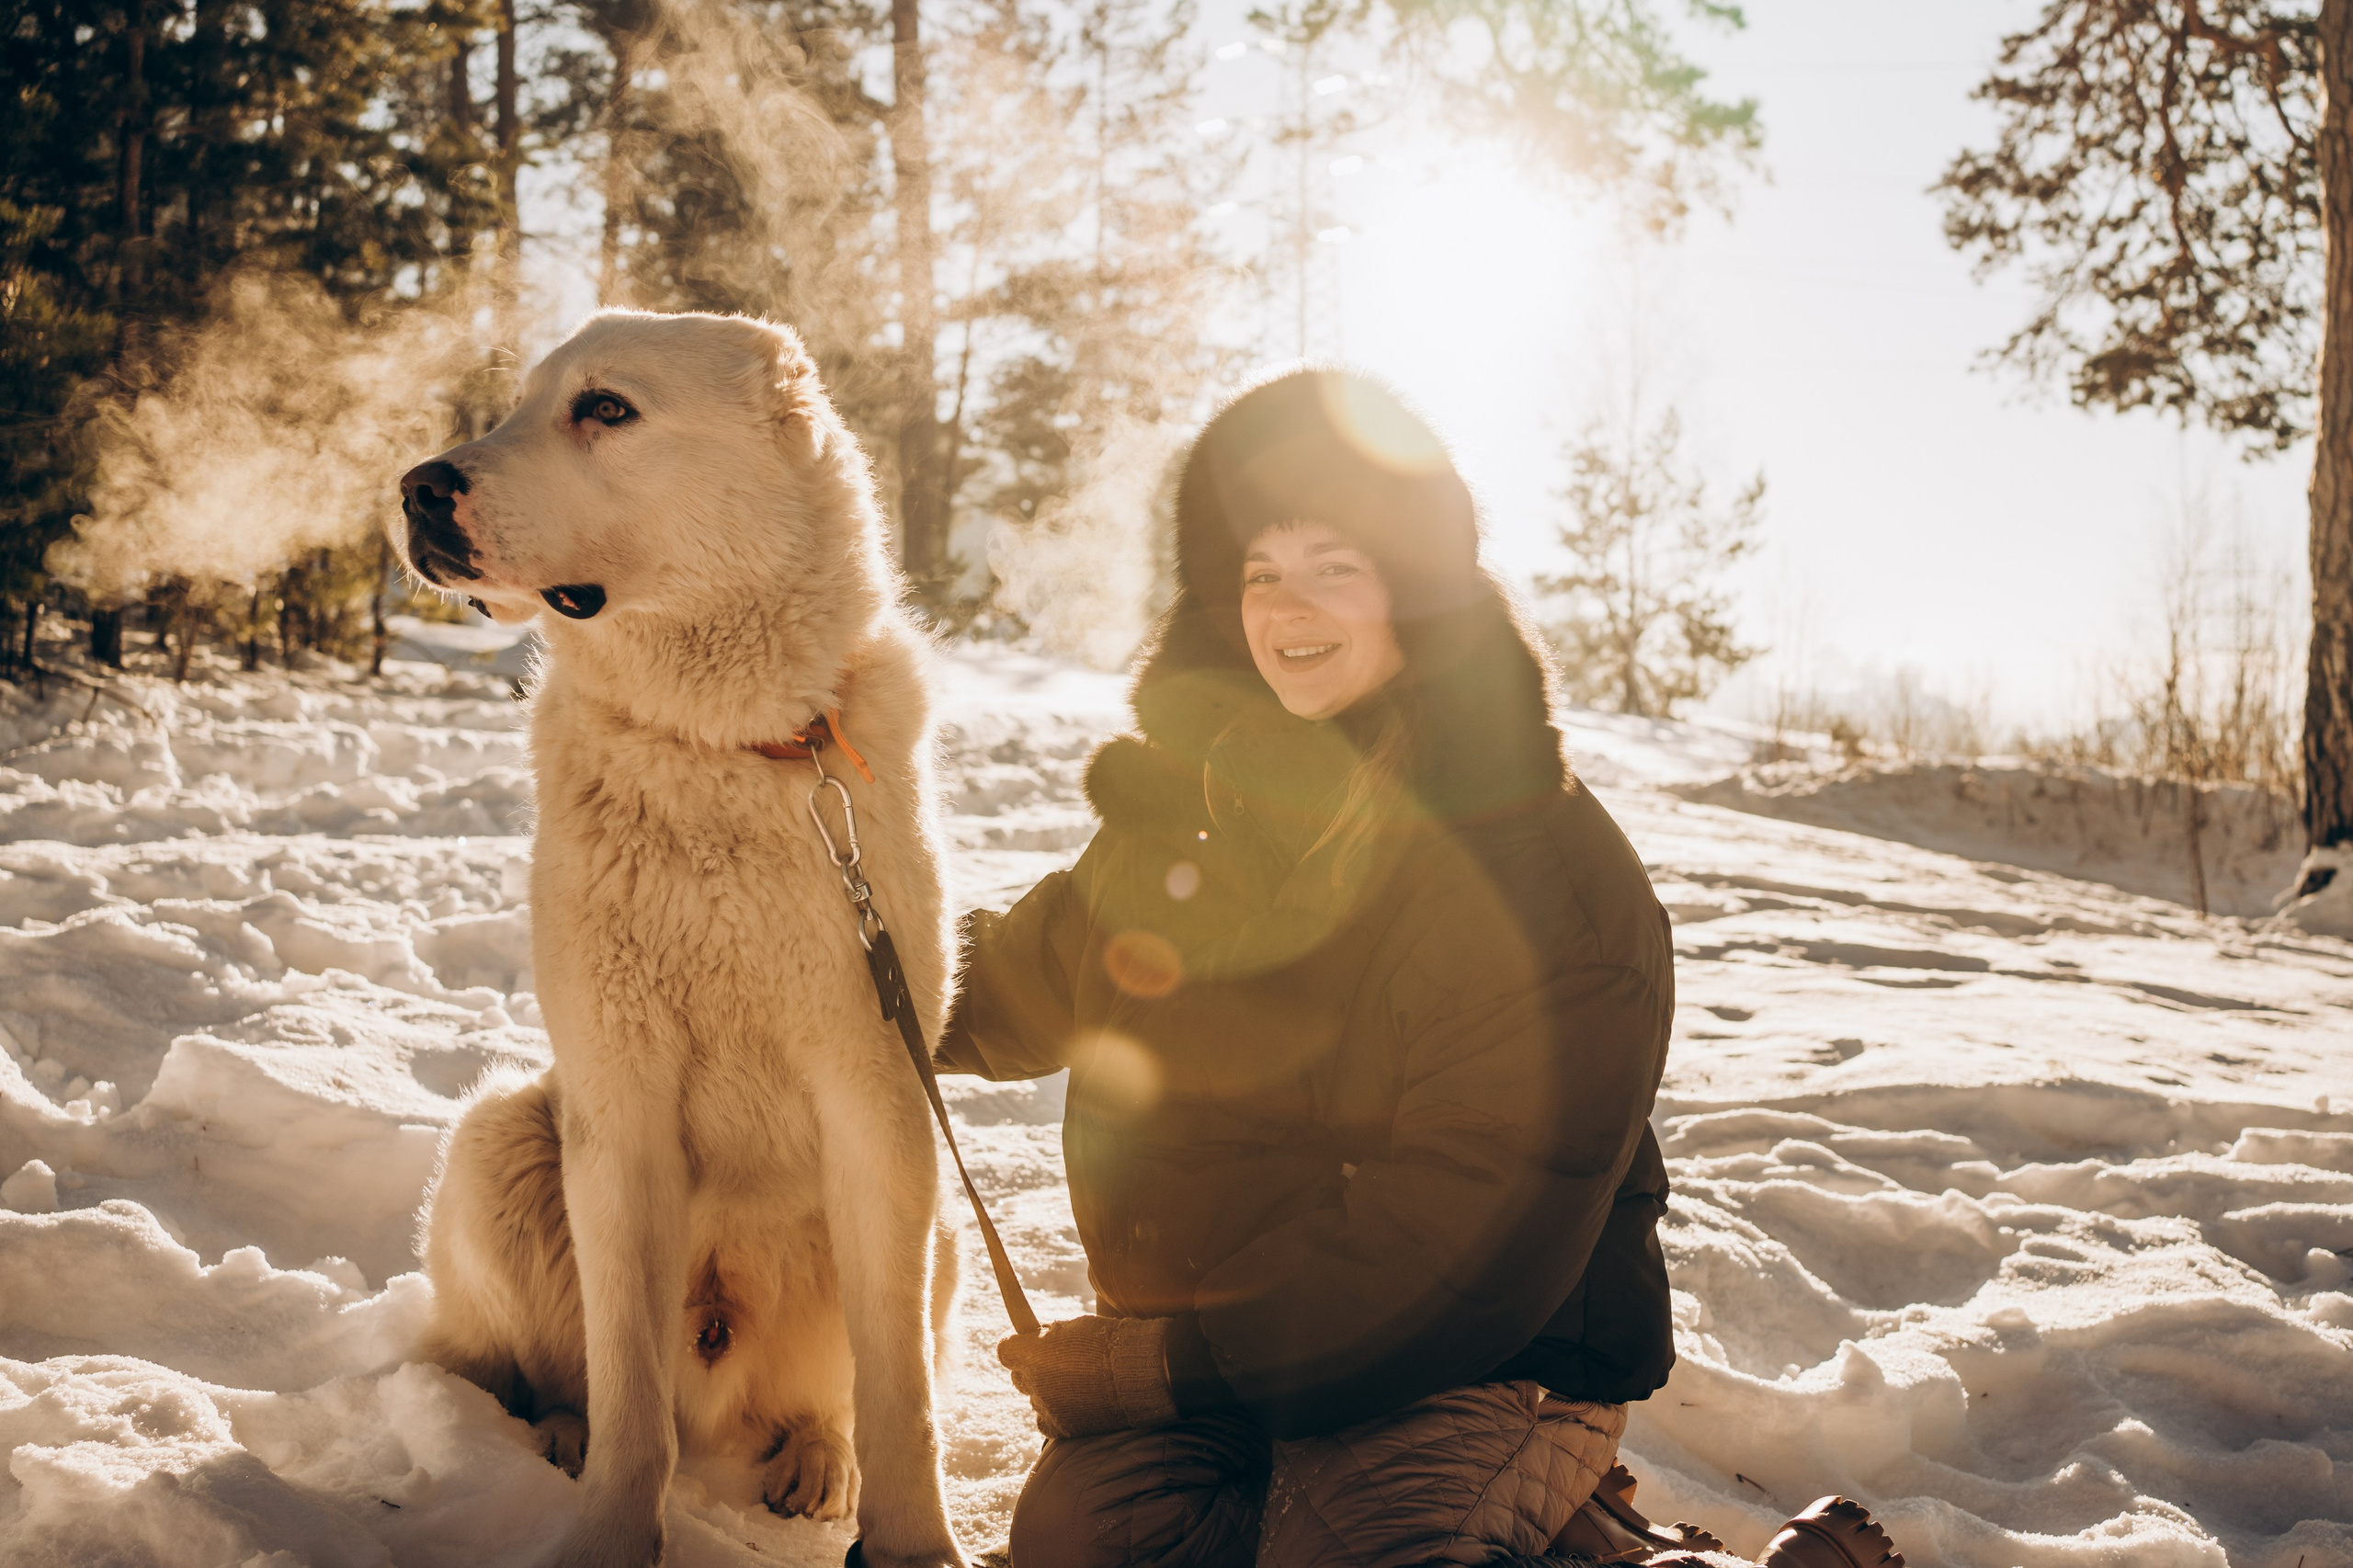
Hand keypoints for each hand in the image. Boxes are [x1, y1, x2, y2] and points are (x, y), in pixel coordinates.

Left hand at [996, 1314, 1177, 1437]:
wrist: (1138, 1374)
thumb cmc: (1109, 1343)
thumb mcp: (1074, 1327)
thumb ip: (1048, 1335)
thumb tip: (1034, 1338)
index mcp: (1033, 1353)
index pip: (1005, 1350)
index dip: (1014, 1346)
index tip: (1024, 1344)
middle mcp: (1035, 1382)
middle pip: (1019, 1376)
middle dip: (1032, 1368)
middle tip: (1055, 1363)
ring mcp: (1047, 1408)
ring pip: (1035, 1398)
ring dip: (1047, 1391)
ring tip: (1076, 1383)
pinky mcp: (1062, 1428)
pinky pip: (1045, 1421)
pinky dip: (1054, 1413)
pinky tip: (1074, 1403)